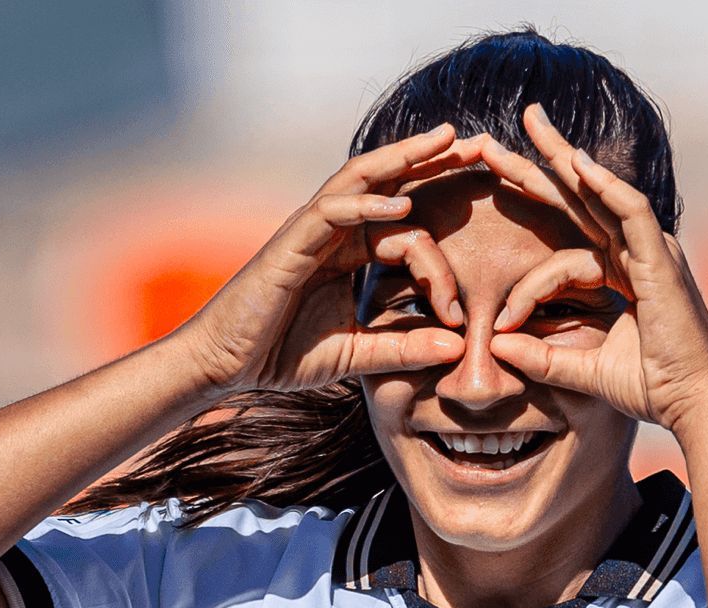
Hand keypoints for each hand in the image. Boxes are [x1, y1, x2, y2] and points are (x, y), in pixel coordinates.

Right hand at [186, 125, 483, 393]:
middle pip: (390, 182)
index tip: (460, 309)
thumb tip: (456, 348)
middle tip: (482, 147)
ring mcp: (310, 232)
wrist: (225, 366)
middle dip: (434, 162)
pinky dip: (365, 203)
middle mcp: (333, 233)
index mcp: (349, 253)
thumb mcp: (356, 354)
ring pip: (362, 180)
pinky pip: (330, 210)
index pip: (405, 227)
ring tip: (447, 141)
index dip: (442, 250)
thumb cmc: (281, 356)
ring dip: (406, 158)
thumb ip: (403, 348)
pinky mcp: (290, 243)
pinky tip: (400, 205)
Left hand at [478, 104, 707, 431]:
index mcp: (623, 269)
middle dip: (541, 160)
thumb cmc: (653, 387)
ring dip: (562, 158)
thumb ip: (541, 358)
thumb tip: (497, 347)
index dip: (531, 227)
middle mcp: (637, 251)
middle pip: (580, 196)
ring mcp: (651, 251)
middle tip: (502, 131)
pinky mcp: (660, 262)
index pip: (568, 229)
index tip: (498, 249)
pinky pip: (631, 213)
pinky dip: (605, 187)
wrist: (694, 403)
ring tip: (528, 124)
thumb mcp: (584, 371)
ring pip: (600, 192)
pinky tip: (575, 163)